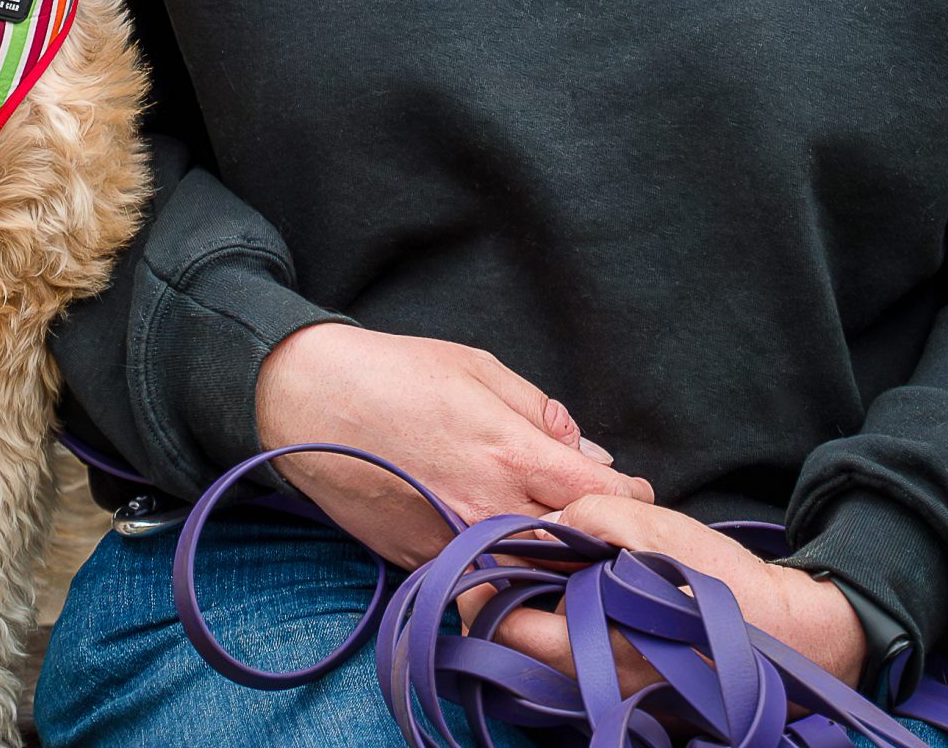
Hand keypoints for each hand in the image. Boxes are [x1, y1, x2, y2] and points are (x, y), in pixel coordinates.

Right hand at [252, 322, 653, 568]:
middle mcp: (489, 510)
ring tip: (561, 541)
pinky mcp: (421, 563)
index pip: (603, 496)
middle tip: (610, 524)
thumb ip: (540, 413)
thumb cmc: (394, 373)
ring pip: (527, 573)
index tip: (638, 493)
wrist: (308, 403)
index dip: (631, 497)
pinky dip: (497, 568)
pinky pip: (475, 578)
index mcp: (513, 454)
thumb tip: (590, 453)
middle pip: (575, 547)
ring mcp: (454, 545)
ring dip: (551, 560)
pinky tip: (500, 546)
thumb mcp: (478, 369)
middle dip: (600, 537)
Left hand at [465, 492, 866, 694]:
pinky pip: (580, 663)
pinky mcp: (632, 694)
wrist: (791, 642)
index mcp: (584, 655)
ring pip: (545, 654)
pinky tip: (594, 592)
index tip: (483, 550)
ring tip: (558, 565)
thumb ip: (590, 519)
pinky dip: (573, 627)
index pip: (496, 626)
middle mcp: (588, 689)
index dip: (481, 584)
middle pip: (515, 645)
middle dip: (508, 596)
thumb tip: (550, 522)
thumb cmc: (722, 590)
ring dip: (541, 610)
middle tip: (519, 552)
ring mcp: (610, 698)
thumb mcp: (654, 532)